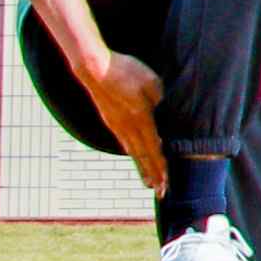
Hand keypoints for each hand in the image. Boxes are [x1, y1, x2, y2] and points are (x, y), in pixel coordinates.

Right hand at [72, 35, 165, 184]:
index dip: (161, 167)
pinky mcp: (110, 119)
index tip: (166, 184)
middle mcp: (129, 127)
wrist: (94, 68)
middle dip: (153, 175)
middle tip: (160, 192)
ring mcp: (117, 124)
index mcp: (142, 119)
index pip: (154, 149)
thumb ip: (159, 99)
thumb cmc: (125, 71)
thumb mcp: (151, 82)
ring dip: (142, 167)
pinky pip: (124, 139)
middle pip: (144, 156)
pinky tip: (132, 154)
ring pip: (133, 150)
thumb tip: (161, 109)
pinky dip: (131, 151)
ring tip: (148, 182)